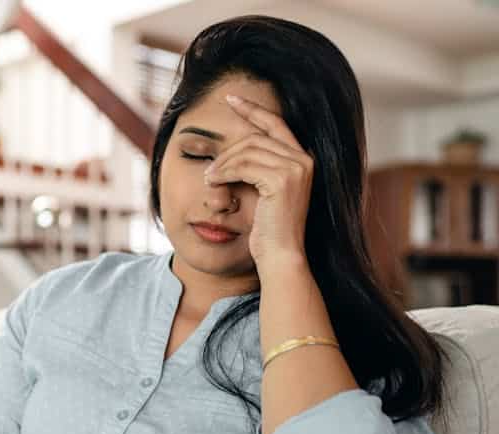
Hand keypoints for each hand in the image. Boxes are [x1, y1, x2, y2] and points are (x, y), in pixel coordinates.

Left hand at [204, 94, 312, 272]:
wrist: (281, 255)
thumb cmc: (269, 229)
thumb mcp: (262, 192)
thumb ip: (256, 168)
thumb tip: (232, 151)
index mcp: (302, 159)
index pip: (275, 124)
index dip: (253, 109)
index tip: (230, 99)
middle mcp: (304, 160)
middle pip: (254, 138)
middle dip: (227, 152)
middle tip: (210, 171)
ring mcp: (296, 168)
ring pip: (246, 150)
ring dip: (222, 164)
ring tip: (209, 179)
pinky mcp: (283, 180)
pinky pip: (243, 165)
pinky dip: (224, 172)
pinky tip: (213, 182)